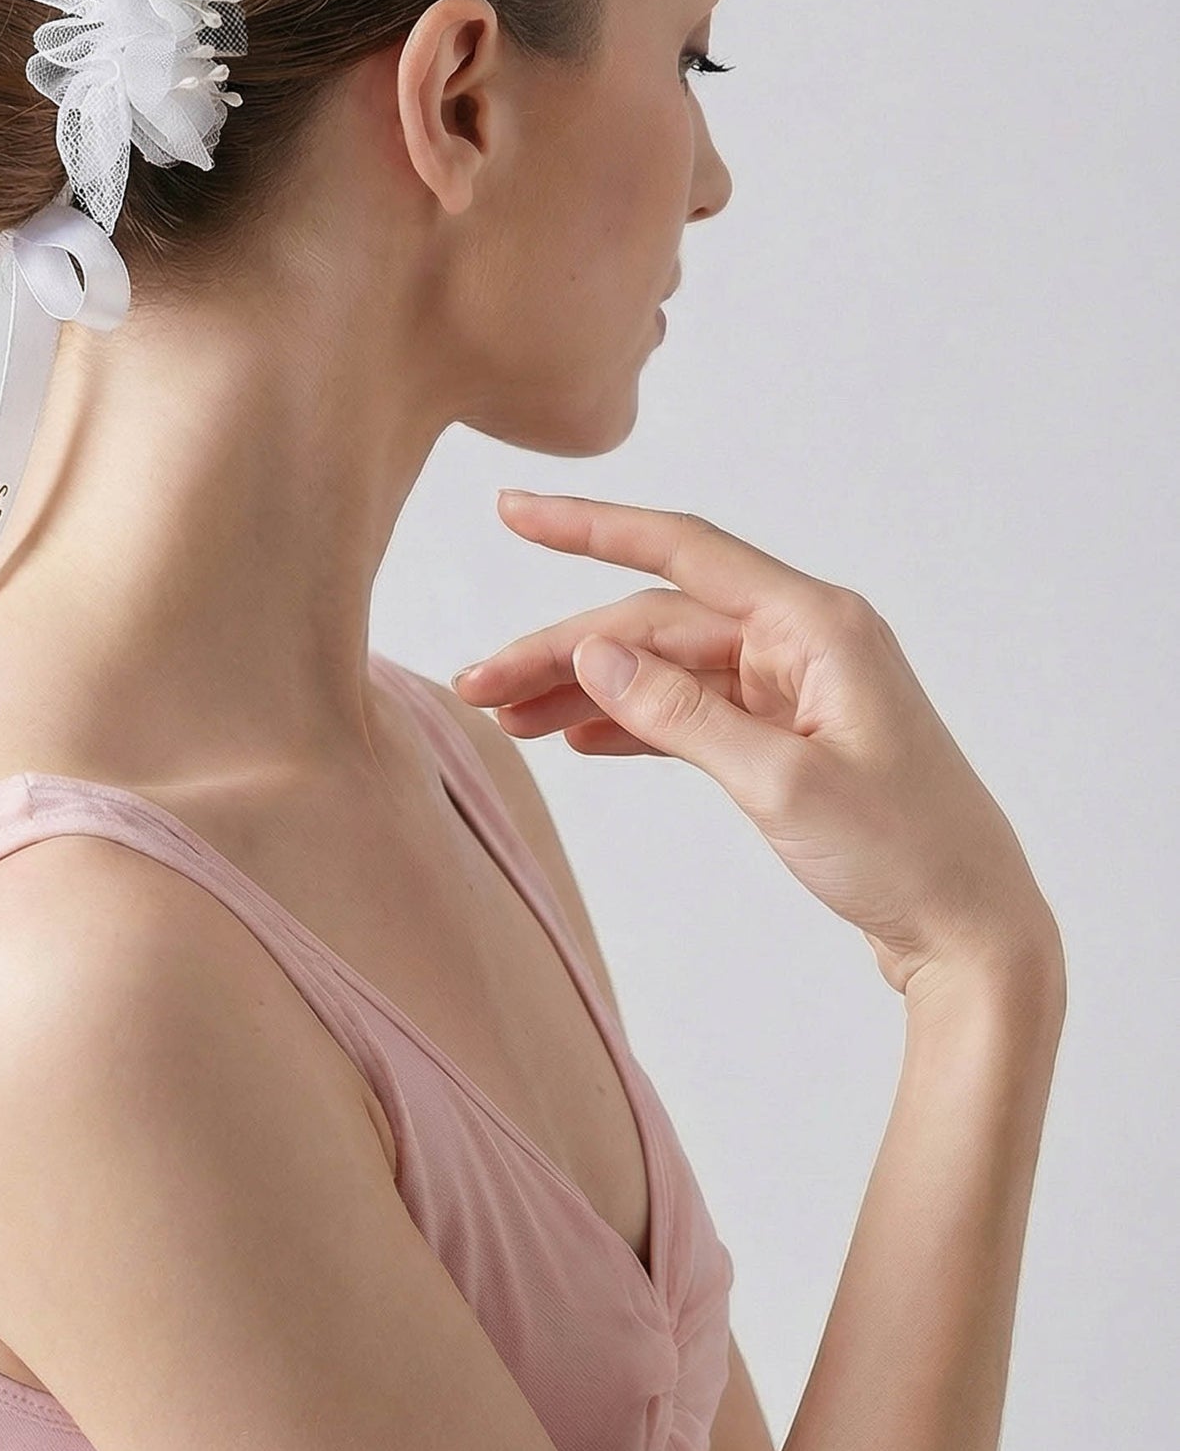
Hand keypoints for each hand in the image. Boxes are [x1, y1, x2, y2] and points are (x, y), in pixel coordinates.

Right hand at [451, 491, 1060, 1005]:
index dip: (589, 528)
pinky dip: (628, 722)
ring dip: (584, 688)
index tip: (513, 512)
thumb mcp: (783, 784)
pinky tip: (572, 739)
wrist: (974, 937)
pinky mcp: (787, 735)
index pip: (682, 551)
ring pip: (663, 668)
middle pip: (655, 622)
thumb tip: (595, 654)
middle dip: (562, 650)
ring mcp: (795, 688)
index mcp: (817, 625)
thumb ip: (681, 715)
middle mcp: (804, 640)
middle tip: (477, 686)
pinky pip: (688, 709)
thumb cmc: (906, 856)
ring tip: (504, 719)